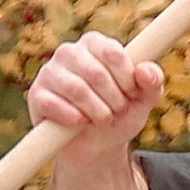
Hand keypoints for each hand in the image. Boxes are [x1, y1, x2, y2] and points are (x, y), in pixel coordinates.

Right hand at [29, 33, 163, 159]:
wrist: (96, 146)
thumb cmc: (119, 115)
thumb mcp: (143, 100)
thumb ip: (152, 83)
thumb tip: (145, 71)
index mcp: (95, 43)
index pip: (114, 53)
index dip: (127, 80)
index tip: (131, 94)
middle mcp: (69, 51)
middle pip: (96, 73)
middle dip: (114, 100)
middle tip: (116, 110)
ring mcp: (50, 72)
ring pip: (77, 89)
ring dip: (97, 112)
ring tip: (102, 118)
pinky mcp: (37, 95)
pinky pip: (54, 105)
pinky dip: (74, 119)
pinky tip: (81, 123)